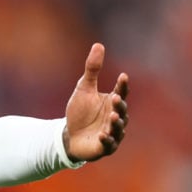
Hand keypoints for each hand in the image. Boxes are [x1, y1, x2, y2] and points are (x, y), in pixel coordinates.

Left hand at [63, 43, 128, 161]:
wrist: (69, 136)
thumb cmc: (79, 112)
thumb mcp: (83, 88)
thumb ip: (92, 69)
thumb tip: (98, 45)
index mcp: (113, 102)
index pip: (121, 91)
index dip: (122, 85)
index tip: (122, 76)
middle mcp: (116, 117)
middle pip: (121, 110)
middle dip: (119, 105)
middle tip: (115, 98)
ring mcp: (112, 133)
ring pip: (118, 128)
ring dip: (116, 123)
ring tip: (113, 117)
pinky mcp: (105, 147)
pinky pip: (109, 145)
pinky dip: (107, 140)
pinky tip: (102, 135)